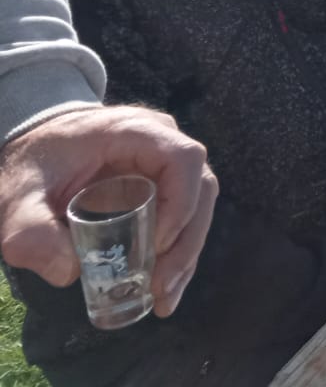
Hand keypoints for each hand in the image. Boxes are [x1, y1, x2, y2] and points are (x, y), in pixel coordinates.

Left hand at [0, 106, 216, 316]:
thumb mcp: (18, 195)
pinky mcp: (162, 185)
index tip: (155, 245)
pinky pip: (184, 216)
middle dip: (187, 242)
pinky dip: (176, 253)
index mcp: (134, 132)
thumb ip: (30, 231)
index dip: (181, 203)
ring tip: (163, 298)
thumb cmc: (33, 164)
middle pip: (201, 188)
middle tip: (162, 288)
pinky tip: (162, 287)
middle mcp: (162, 142)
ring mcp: (165, 163)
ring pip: (199, 205)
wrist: (35, 148)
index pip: (183, 159)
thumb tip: (69, 272)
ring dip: (186, 253)